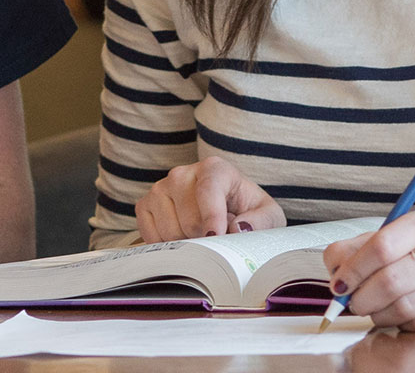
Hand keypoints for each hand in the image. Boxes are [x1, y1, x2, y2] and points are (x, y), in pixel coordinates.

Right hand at [135, 156, 284, 241]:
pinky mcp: (145, 204)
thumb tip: (238, 228)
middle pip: (189, 220)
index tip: (217, 238)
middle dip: (205, 239)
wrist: (228, 211)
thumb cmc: (248, 213)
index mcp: (215, 168)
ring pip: (169, 231)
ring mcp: (161, 188)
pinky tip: (181, 238)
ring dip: (186, 243)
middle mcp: (183, 173)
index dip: (212, 217)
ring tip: (201, 235)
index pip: (208, 190)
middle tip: (218, 237)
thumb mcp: (269, 216)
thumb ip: (261, 221)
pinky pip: (150, 234)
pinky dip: (166, 245)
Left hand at [322, 211, 414, 330]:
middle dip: (361, 298)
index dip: (352, 269)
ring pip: (403, 308)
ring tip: (375, 308)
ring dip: (378, 314)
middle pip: (390, 281)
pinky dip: (401, 324)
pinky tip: (400, 314)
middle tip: (353, 302)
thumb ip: (360, 248)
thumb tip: (335, 274)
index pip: (380, 247)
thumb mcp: (399, 234)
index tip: (339, 284)